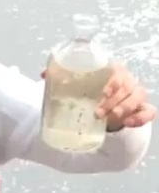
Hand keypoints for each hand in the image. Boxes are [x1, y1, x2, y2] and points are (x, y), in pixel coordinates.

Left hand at [41, 65, 155, 130]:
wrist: (98, 105)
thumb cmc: (87, 90)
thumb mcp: (74, 84)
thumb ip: (60, 77)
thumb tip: (44, 74)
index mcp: (112, 70)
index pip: (118, 71)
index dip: (114, 81)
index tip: (103, 92)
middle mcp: (126, 80)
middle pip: (127, 87)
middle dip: (113, 101)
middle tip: (97, 112)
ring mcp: (135, 94)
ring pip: (137, 98)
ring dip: (124, 108)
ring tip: (109, 118)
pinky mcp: (140, 109)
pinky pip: (148, 112)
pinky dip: (141, 117)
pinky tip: (129, 123)